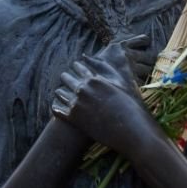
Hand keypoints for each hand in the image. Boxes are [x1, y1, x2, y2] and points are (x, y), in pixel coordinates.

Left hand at [51, 36, 160, 154]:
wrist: (129, 130)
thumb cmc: (129, 104)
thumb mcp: (121, 82)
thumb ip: (105, 68)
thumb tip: (92, 57)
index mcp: (94, 79)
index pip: (77, 67)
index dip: (76, 68)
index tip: (77, 70)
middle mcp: (82, 89)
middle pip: (66, 78)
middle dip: (67, 78)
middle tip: (68, 80)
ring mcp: (76, 104)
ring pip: (59, 92)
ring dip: (61, 92)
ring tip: (64, 94)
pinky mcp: (73, 119)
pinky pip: (56, 109)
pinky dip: (57, 106)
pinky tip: (60, 107)